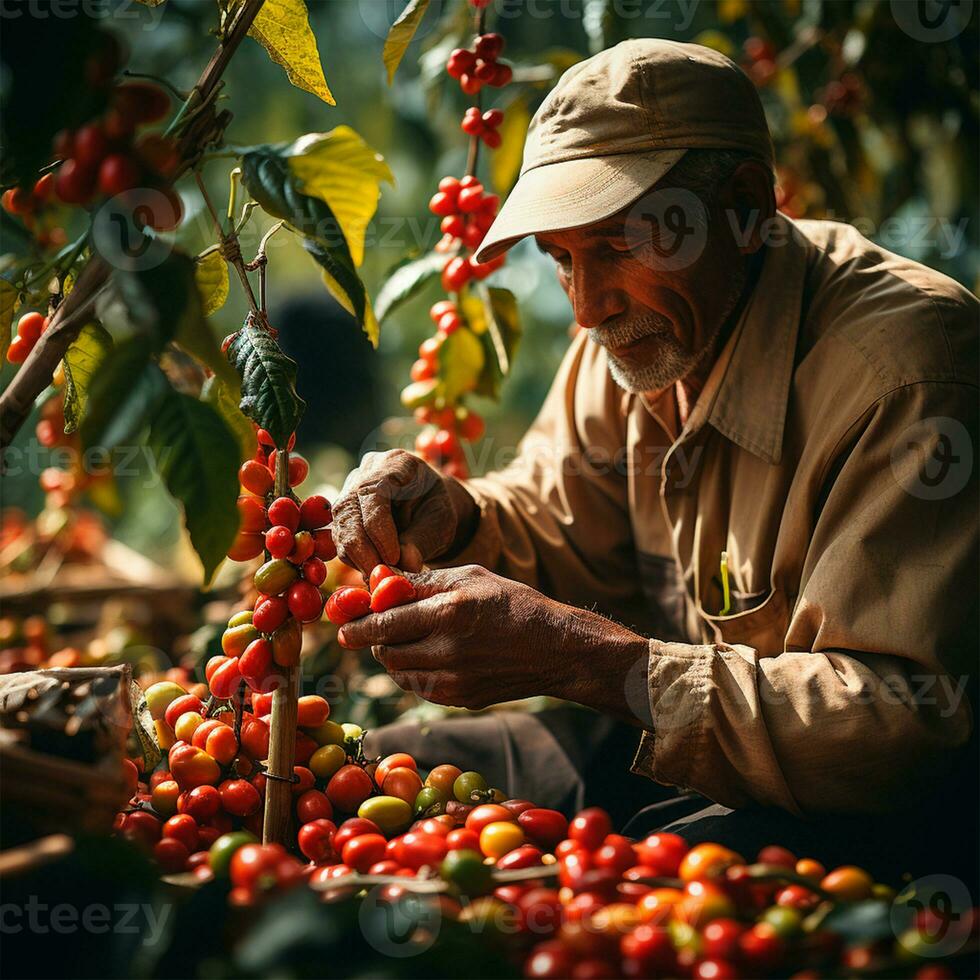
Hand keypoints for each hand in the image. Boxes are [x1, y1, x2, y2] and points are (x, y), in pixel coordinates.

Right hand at [332, 449, 477, 576]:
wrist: (428, 508)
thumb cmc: (437, 510)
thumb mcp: (441, 522)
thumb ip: (422, 541)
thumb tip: (406, 565)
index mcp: (396, 462)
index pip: (373, 493)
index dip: (378, 530)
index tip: (393, 559)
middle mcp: (366, 471)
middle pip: (349, 510)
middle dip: (363, 549)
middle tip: (381, 577)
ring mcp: (350, 489)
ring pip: (341, 527)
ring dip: (358, 558)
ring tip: (381, 576)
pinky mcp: (343, 512)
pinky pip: (340, 538)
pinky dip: (355, 559)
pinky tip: (374, 569)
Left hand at [337, 565, 651, 721]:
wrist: (557, 650)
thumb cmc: (514, 603)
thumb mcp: (471, 577)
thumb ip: (422, 580)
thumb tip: (379, 581)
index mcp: (450, 613)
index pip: (384, 623)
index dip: (357, 626)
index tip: (342, 627)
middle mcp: (448, 650)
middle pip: (385, 651)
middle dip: (374, 639)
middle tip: (374, 627)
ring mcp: (454, 681)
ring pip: (399, 672)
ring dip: (392, 655)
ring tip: (407, 638)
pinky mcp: (459, 700)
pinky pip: (419, 687)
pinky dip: (414, 671)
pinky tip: (429, 655)